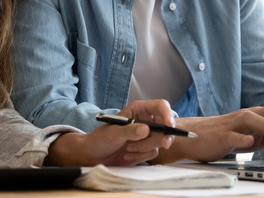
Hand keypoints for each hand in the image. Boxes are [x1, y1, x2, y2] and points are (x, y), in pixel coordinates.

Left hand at [46, 100, 175, 165]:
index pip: (160, 107)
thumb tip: (146, 130)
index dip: (168, 114)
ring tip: (128, 149)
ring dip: (145, 148)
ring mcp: (146, 136)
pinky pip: (153, 152)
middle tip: (165, 144)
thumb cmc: (100, 139)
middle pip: (166, 126)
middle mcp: (145, 121)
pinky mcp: (146, 149)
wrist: (94, 156)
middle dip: (163, 136)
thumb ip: (129, 131)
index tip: (170, 126)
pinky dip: (142, 156)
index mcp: (138, 110)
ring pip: (160, 141)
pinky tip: (128, 155)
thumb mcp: (113, 133)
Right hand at [154, 107, 263, 163]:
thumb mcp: (253, 137)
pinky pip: (231, 135)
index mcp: (256, 117)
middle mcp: (246, 116)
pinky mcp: (219, 136)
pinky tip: (250, 143)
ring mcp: (232, 125)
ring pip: (252, 120)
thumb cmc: (226, 137)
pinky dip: (241, 138)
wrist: (194, 137)